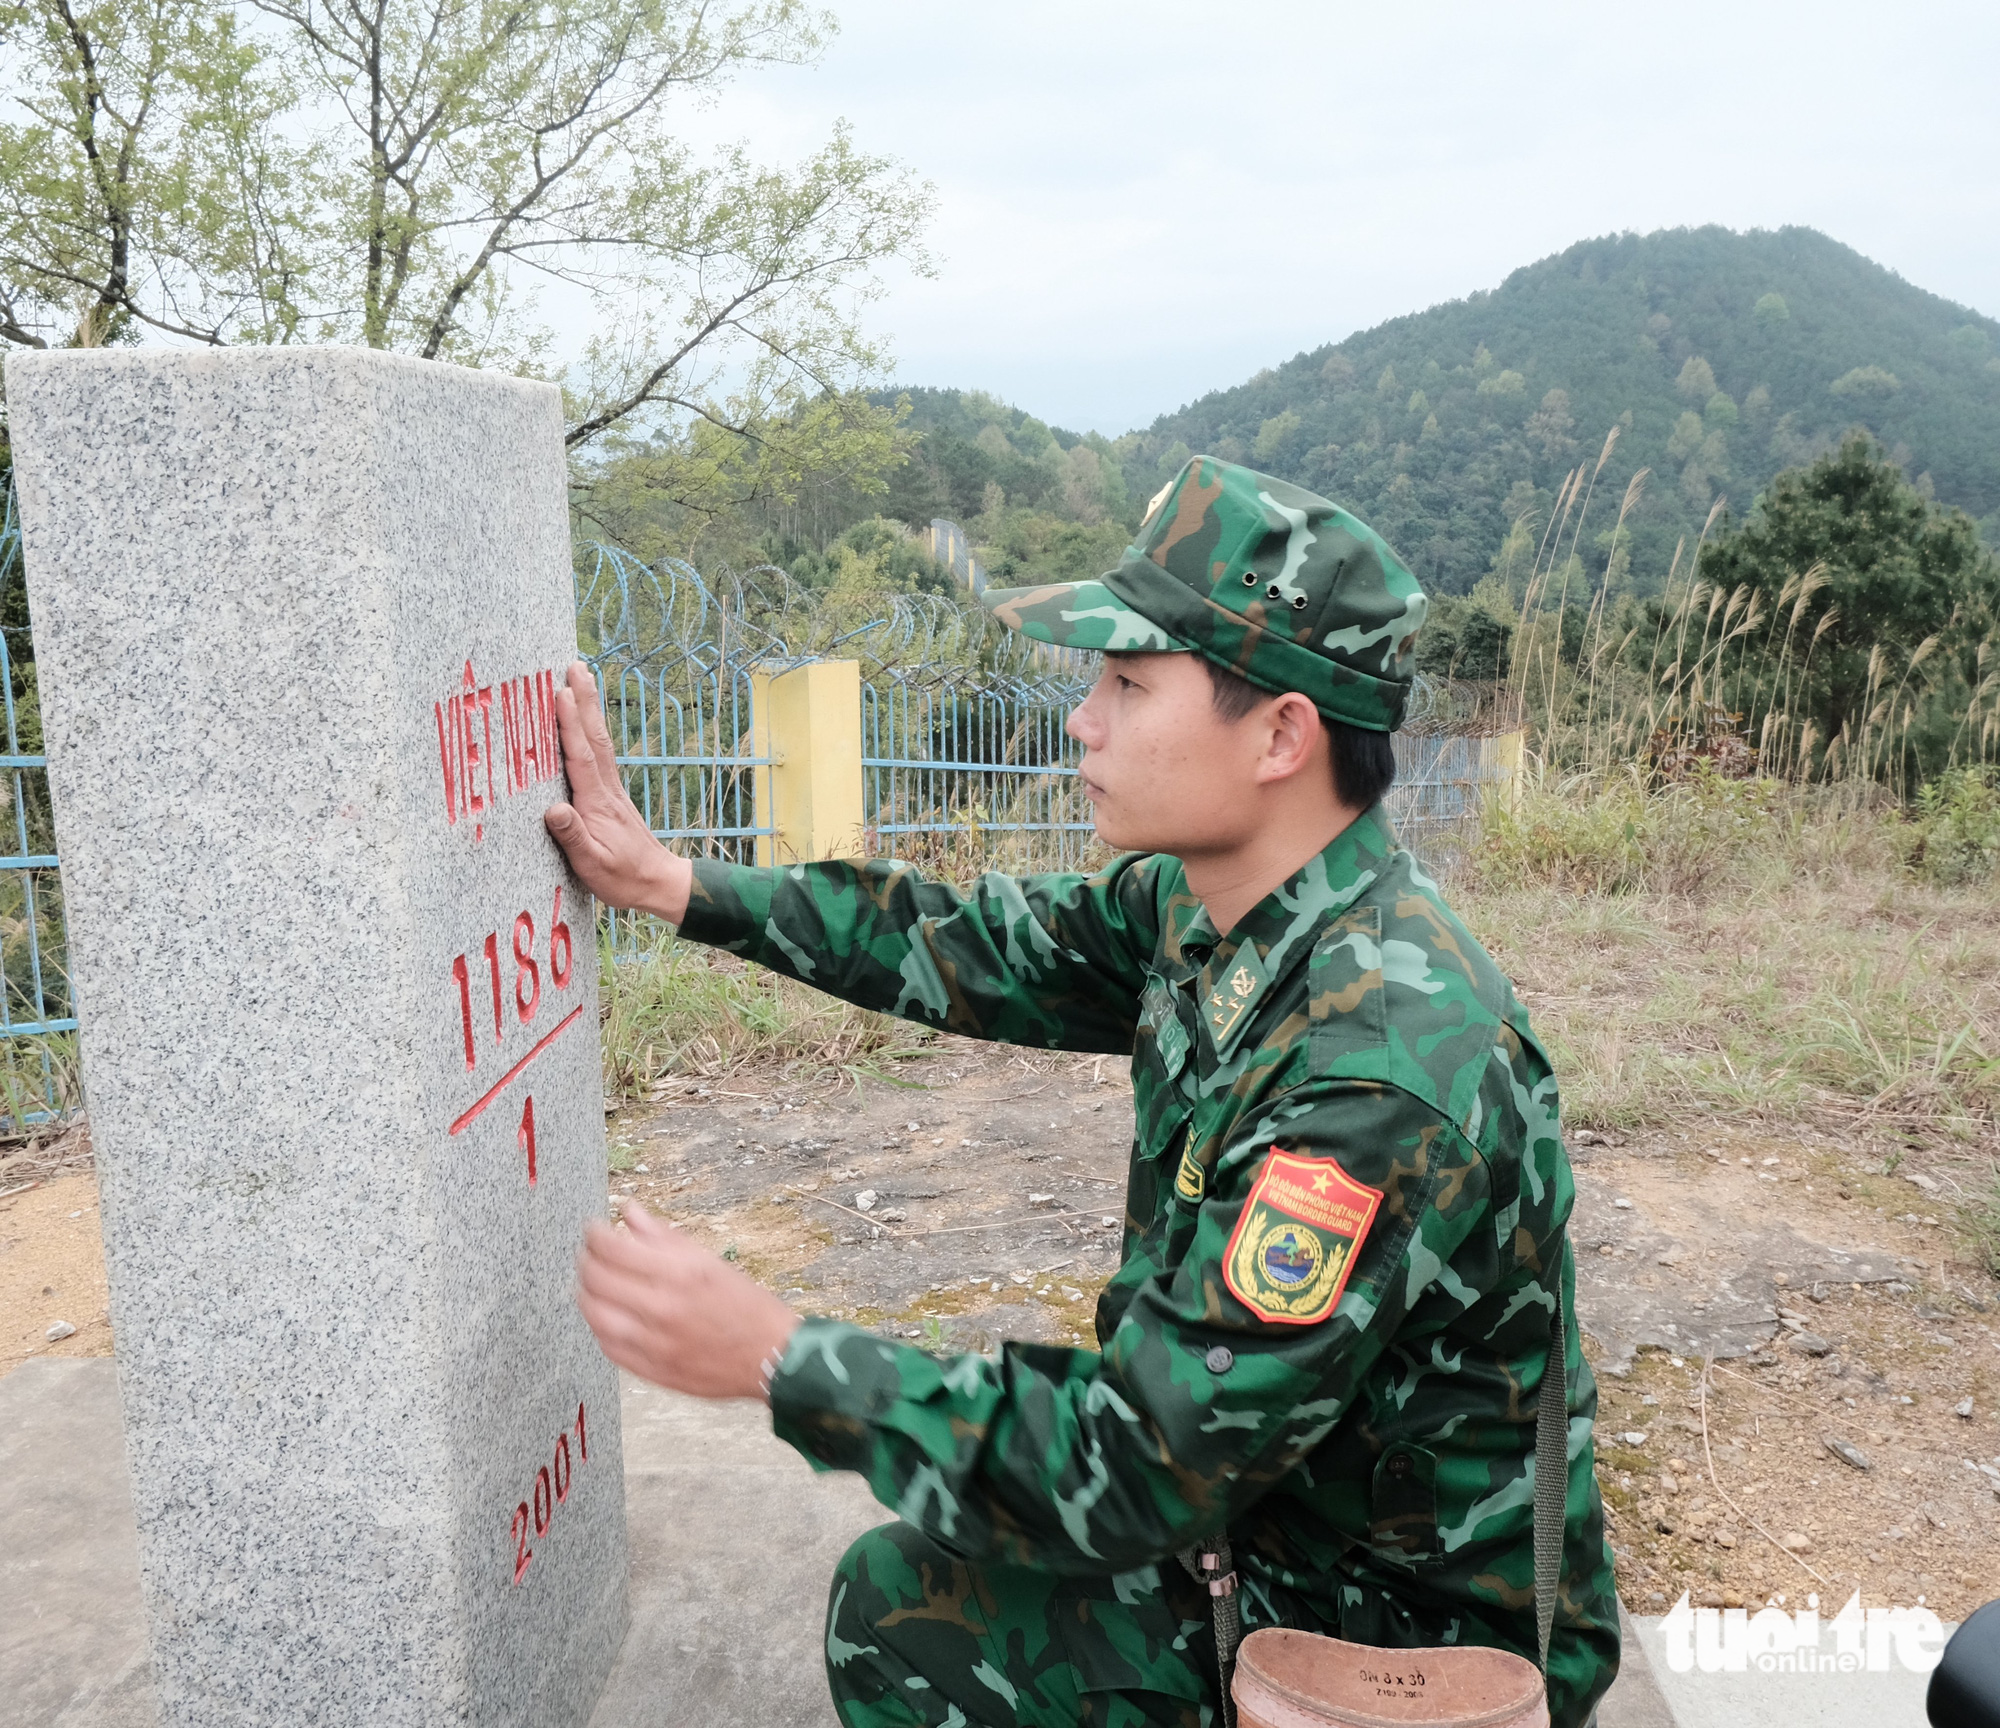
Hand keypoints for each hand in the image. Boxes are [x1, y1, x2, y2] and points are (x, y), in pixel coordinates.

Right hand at [544, 661, 692, 920]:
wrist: (658, 882)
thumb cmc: (622, 878)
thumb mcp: (592, 865)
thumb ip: (573, 837)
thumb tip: (553, 809)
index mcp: (597, 803)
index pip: (581, 757)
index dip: (570, 725)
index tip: (560, 693)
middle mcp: (606, 789)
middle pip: (594, 737)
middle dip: (585, 700)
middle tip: (575, 666)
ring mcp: (611, 789)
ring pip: (599, 741)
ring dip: (591, 708)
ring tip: (582, 679)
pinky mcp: (612, 795)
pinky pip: (599, 754)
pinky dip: (592, 730)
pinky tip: (588, 721)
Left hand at [576, 1200, 800, 1400]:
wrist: (772, 1356)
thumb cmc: (747, 1307)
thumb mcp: (709, 1261)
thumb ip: (663, 1237)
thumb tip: (630, 1211)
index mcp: (680, 1274)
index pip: (614, 1247)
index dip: (595, 1234)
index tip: (593, 1229)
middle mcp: (663, 1307)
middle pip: (597, 1279)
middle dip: (585, 1260)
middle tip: (587, 1253)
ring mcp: (655, 1342)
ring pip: (596, 1315)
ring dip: (585, 1294)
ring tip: (588, 1283)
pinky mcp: (653, 1370)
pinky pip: (609, 1347)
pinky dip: (598, 1327)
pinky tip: (603, 1315)